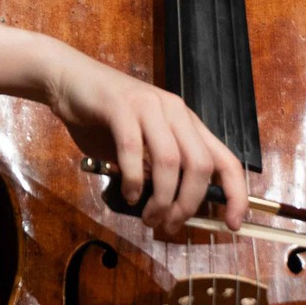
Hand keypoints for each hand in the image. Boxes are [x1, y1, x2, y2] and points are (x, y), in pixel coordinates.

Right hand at [34, 43, 250, 234]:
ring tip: (149, 217)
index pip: (226, 160)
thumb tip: (171, 209)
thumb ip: (156, 172)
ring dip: (162, 198)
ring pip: (171, 160)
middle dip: (189, 203)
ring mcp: (149, 106)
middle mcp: (175, 112)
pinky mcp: (120, 106)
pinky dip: (133, 179)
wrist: (69, 79)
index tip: (233, 224)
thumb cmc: (104, 118)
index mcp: (187, 123)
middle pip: (201, 164)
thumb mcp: (140, 149)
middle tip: (170, 225)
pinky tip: (128, 195)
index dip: (236, 194)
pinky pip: (133, 148)